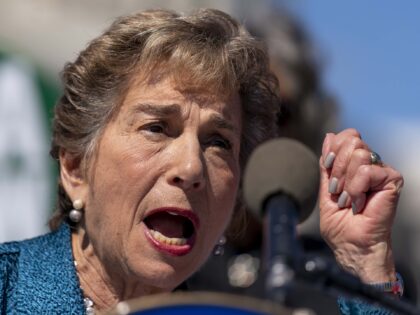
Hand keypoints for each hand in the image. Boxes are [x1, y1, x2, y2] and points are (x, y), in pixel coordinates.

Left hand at [319, 129, 403, 282]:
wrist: (352, 246)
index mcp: (354, 165)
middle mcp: (370, 165)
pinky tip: (359, 202)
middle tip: (338, 192)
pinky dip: (356, 188)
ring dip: (346, 182)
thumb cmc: (340, 225)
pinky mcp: (392, 180)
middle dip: (337, 168)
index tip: (329, 172)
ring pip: (358, 153)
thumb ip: (327, 164)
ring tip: (349, 200)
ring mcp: (381, 171)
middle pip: (352, 141)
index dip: (333, 150)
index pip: (346, 136)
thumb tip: (329, 136)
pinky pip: (367, 170)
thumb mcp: (326, 190)